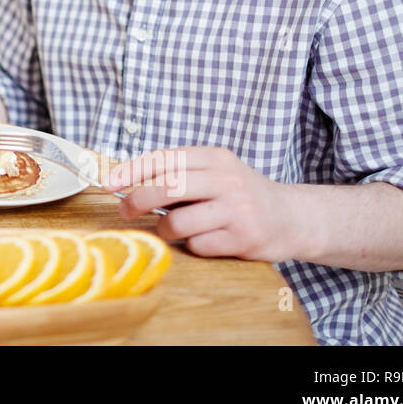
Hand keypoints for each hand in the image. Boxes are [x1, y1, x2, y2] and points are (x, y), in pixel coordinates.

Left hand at [106, 146, 302, 262]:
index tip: (109, 183)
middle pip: (167, 187)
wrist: (294, 218)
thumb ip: (179, 173)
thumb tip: (126, 182)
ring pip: (177, 221)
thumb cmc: (241, 195)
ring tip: (172, 229)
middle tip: (124, 211)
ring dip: (165, 229)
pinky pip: (198, 245)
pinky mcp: (244, 238)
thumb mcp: (215, 172)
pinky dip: (192, 246)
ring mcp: (237, 209)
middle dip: (136, 200)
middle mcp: (227, 179)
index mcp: (215, 158)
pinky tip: (203, 240)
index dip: (131, 171)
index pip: (164, 158)